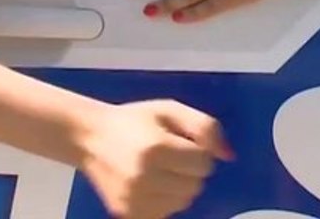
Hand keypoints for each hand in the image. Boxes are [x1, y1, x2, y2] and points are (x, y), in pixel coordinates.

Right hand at [78, 99, 232, 218]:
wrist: (91, 139)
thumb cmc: (135, 121)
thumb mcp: (171, 110)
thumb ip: (205, 128)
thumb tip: (228, 155)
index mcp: (155, 148)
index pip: (204, 163)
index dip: (199, 151)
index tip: (182, 143)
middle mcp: (143, 178)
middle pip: (196, 186)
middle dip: (191, 170)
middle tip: (172, 155)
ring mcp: (134, 200)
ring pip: (184, 202)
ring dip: (181, 186)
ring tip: (162, 169)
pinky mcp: (129, 215)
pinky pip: (167, 213)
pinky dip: (167, 200)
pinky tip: (153, 184)